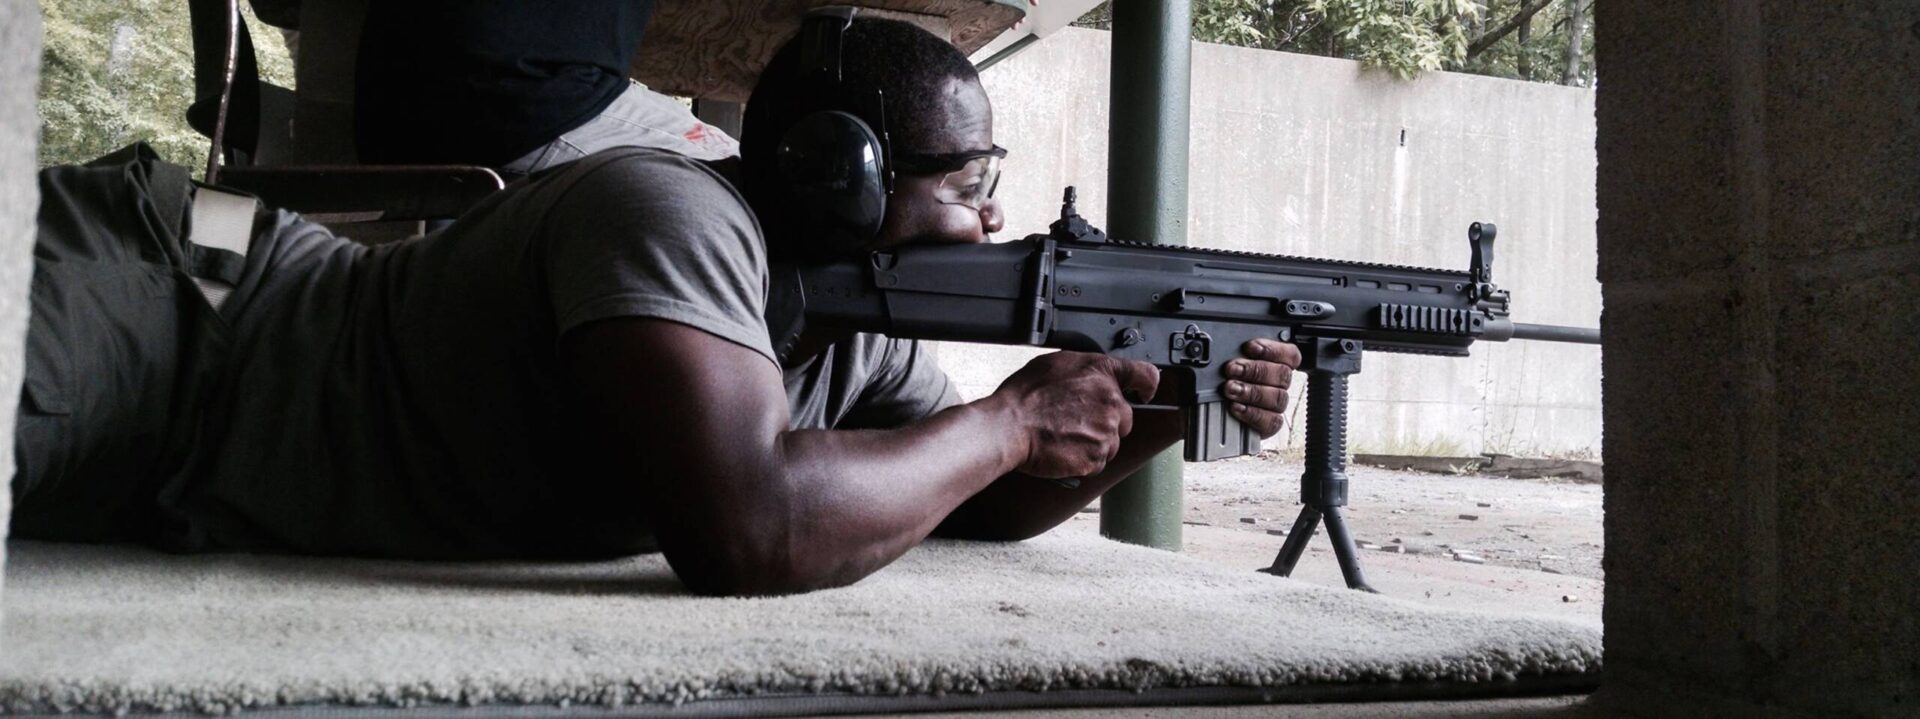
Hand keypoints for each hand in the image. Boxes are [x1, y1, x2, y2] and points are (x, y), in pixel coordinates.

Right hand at [992, 351, 1160, 477]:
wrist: (1008, 427)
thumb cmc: (1025, 396)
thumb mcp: (1056, 363)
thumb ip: (1085, 369)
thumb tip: (1093, 374)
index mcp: (1102, 373)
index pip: (1146, 375)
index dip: (1146, 386)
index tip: (1143, 394)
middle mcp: (1111, 402)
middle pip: (1125, 418)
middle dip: (1105, 422)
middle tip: (1076, 422)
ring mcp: (1105, 432)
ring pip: (1111, 442)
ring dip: (1093, 442)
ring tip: (1064, 436)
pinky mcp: (1095, 458)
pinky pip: (1097, 462)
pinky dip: (1083, 460)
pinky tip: (1063, 449)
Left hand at [1220, 338, 1301, 437]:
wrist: (1207, 409)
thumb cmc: (1221, 380)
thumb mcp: (1227, 361)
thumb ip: (1234, 351)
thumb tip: (1230, 341)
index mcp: (1275, 364)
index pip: (1290, 355)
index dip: (1274, 350)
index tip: (1250, 347)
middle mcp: (1279, 384)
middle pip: (1282, 375)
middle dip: (1255, 369)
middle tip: (1232, 368)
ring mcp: (1275, 406)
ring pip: (1278, 397)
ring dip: (1252, 391)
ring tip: (1229, 389)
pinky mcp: (1269, 425)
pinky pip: (1271, 421)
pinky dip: (1252, 413)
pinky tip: (1236, 407)